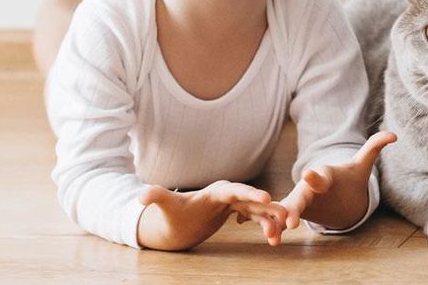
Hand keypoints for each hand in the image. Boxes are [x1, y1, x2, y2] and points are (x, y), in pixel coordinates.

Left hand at [136, 180, 288, 250]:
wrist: (178, 221)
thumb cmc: (173, 213)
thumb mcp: (165, 206)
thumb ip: (156, 197)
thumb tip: (141, 196)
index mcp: (216, 191)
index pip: (235, 190)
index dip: (250, 192)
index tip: (266, 197)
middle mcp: (228, 194)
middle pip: (252, 198)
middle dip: (269, 206)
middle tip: (286, 215)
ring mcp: (235, 203)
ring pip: (257, 209)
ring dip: (270, 219)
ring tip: (280, 234)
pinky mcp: (237, 211)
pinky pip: (256, 217)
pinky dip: (265, 224)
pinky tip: (273, 237)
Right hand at [280, 131, 396, 230]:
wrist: (337, 192)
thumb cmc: (349, 178)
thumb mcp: (362, 165)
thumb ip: (374, 148)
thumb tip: (394, 135)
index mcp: (324, 175)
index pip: (319, 175)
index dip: (315, 176)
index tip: (308, 175)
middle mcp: (308, 186)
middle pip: (300, 195)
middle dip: (294, 206)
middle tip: (290, 220)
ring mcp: (300, 199)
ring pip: (287, 209)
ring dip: (278, 220)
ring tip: (273, 235)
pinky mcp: (295, 211)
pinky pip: (283, 220)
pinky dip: (276, 229)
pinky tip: (271, 241)